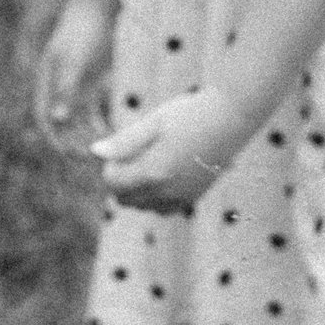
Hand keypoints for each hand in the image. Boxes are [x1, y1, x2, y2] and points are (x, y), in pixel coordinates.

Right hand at [36, 0, 113, 150]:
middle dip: (76, 145)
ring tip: (106, 152)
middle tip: (94, 159)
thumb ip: (65, 90)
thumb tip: (58, 120)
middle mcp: (57, 94)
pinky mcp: (88, 90)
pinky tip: (114, 137)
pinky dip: (100, 127)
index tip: (71, 155)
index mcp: (46, 87)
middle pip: (63, 128)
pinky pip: (92, 116)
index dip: (57, 141)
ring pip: (78, 125)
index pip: (47, 122)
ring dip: (89, 140)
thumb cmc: (81, 32)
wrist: (95, 10)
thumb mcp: (73, 61)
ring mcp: (72, 93)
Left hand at [93, 86, 256, 213]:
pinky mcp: (193, 198)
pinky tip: (164, 175)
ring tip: (151, 162)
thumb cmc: (189, 114)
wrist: (230, 119)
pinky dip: (157, 198)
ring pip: (144, 207)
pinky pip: (164, 210)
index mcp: (152, 172)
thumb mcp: (153, 122)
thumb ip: (124, 141)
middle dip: (121, 181)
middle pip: (125, 200)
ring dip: (139, 191)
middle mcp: (166, 192)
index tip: (122, 148)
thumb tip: (95, 152)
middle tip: (134, 155)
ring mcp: (181, 198)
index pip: (112, 182)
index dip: (110, 165)